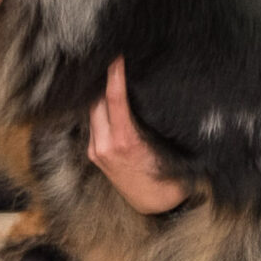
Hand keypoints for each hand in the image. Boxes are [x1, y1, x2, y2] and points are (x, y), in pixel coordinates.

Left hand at [88, 57, 186, 214]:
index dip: (114, 74)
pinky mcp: (94, 154)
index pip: (114, 98)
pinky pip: (93, 122)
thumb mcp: (166, 145)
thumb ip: (151, 121)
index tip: (116, 55)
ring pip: (92, 111)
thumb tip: (147, 91)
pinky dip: (98, 107)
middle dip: (103, 79)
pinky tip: (104, 95)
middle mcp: (105, 146)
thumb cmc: (169, 174)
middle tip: (111, 57)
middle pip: (96, 101)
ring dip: (98, 93)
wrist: (155, 205)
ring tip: (107, 72)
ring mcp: (97, 151)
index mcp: (125, 142)